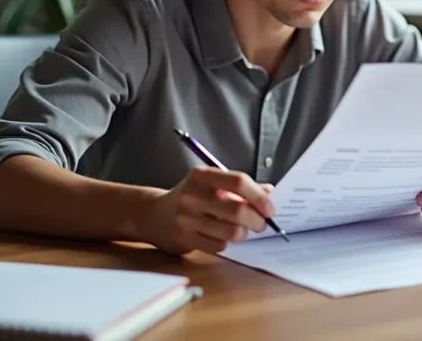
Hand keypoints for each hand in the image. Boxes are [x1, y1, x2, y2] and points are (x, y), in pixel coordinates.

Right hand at [142, 166, 274, 254]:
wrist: (152, 214)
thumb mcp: (211, 183)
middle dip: (257, 220)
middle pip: (237, 211)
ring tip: (242, 230)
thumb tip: (270, 192)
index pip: (238, 181)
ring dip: (243, 233)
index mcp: (202, 175)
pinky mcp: (183, 238)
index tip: (270, 208)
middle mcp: (192, 195)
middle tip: (261, 224)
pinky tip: (221, 236)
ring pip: (230, 232)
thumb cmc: (191, 196)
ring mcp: (186, 218)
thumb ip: (239, 187)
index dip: (259, 196)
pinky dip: (226, 243)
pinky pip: (218, 246)